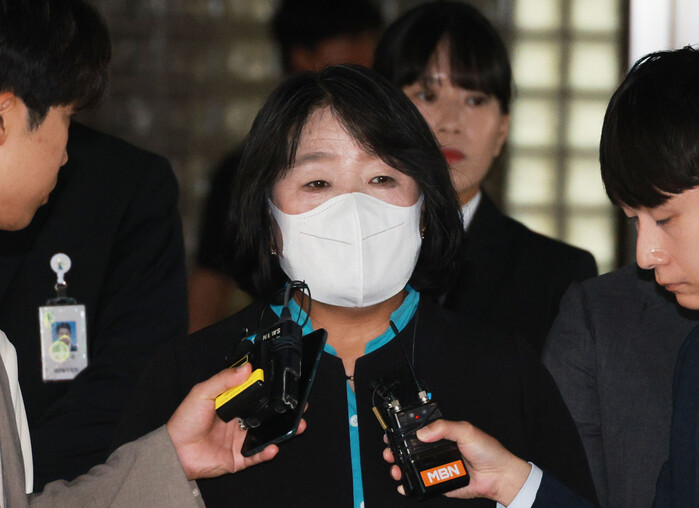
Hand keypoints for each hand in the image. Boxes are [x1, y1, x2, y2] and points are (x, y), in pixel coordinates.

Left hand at [166, 364, 305, 479]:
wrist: (173, 451)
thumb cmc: (184, 421)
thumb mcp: (203, 392)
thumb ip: (224, 379)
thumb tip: (247, 368)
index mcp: (230, 404)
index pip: (254, 394)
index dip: (268, 389)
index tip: (282, 383)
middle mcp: (237, 421)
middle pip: (265, 414)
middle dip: (282, 410)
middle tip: (297, 404)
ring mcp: (238, 440)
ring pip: (266, 434)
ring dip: (282, 430)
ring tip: (296, 425)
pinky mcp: (237, 458)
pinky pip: (256, 455)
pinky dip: (267, 452)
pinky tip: (273, 446)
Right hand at [383, 419, 529, 504]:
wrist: (500, 477)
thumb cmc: (488, 451)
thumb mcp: (465, 431)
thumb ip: (443, 427)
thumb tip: (422, 433)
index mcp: (442, 435)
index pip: (417, 432)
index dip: (403, 433)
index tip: (392, 435)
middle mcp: (437, 451)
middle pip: (410, 451)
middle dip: (396, 452)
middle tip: (390, 453)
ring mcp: (437, 468)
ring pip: (412, 468)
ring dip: (400, 468)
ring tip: (396, 469)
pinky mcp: (440, 484)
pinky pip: (422, 485)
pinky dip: (410, 486)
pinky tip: (404, 485)